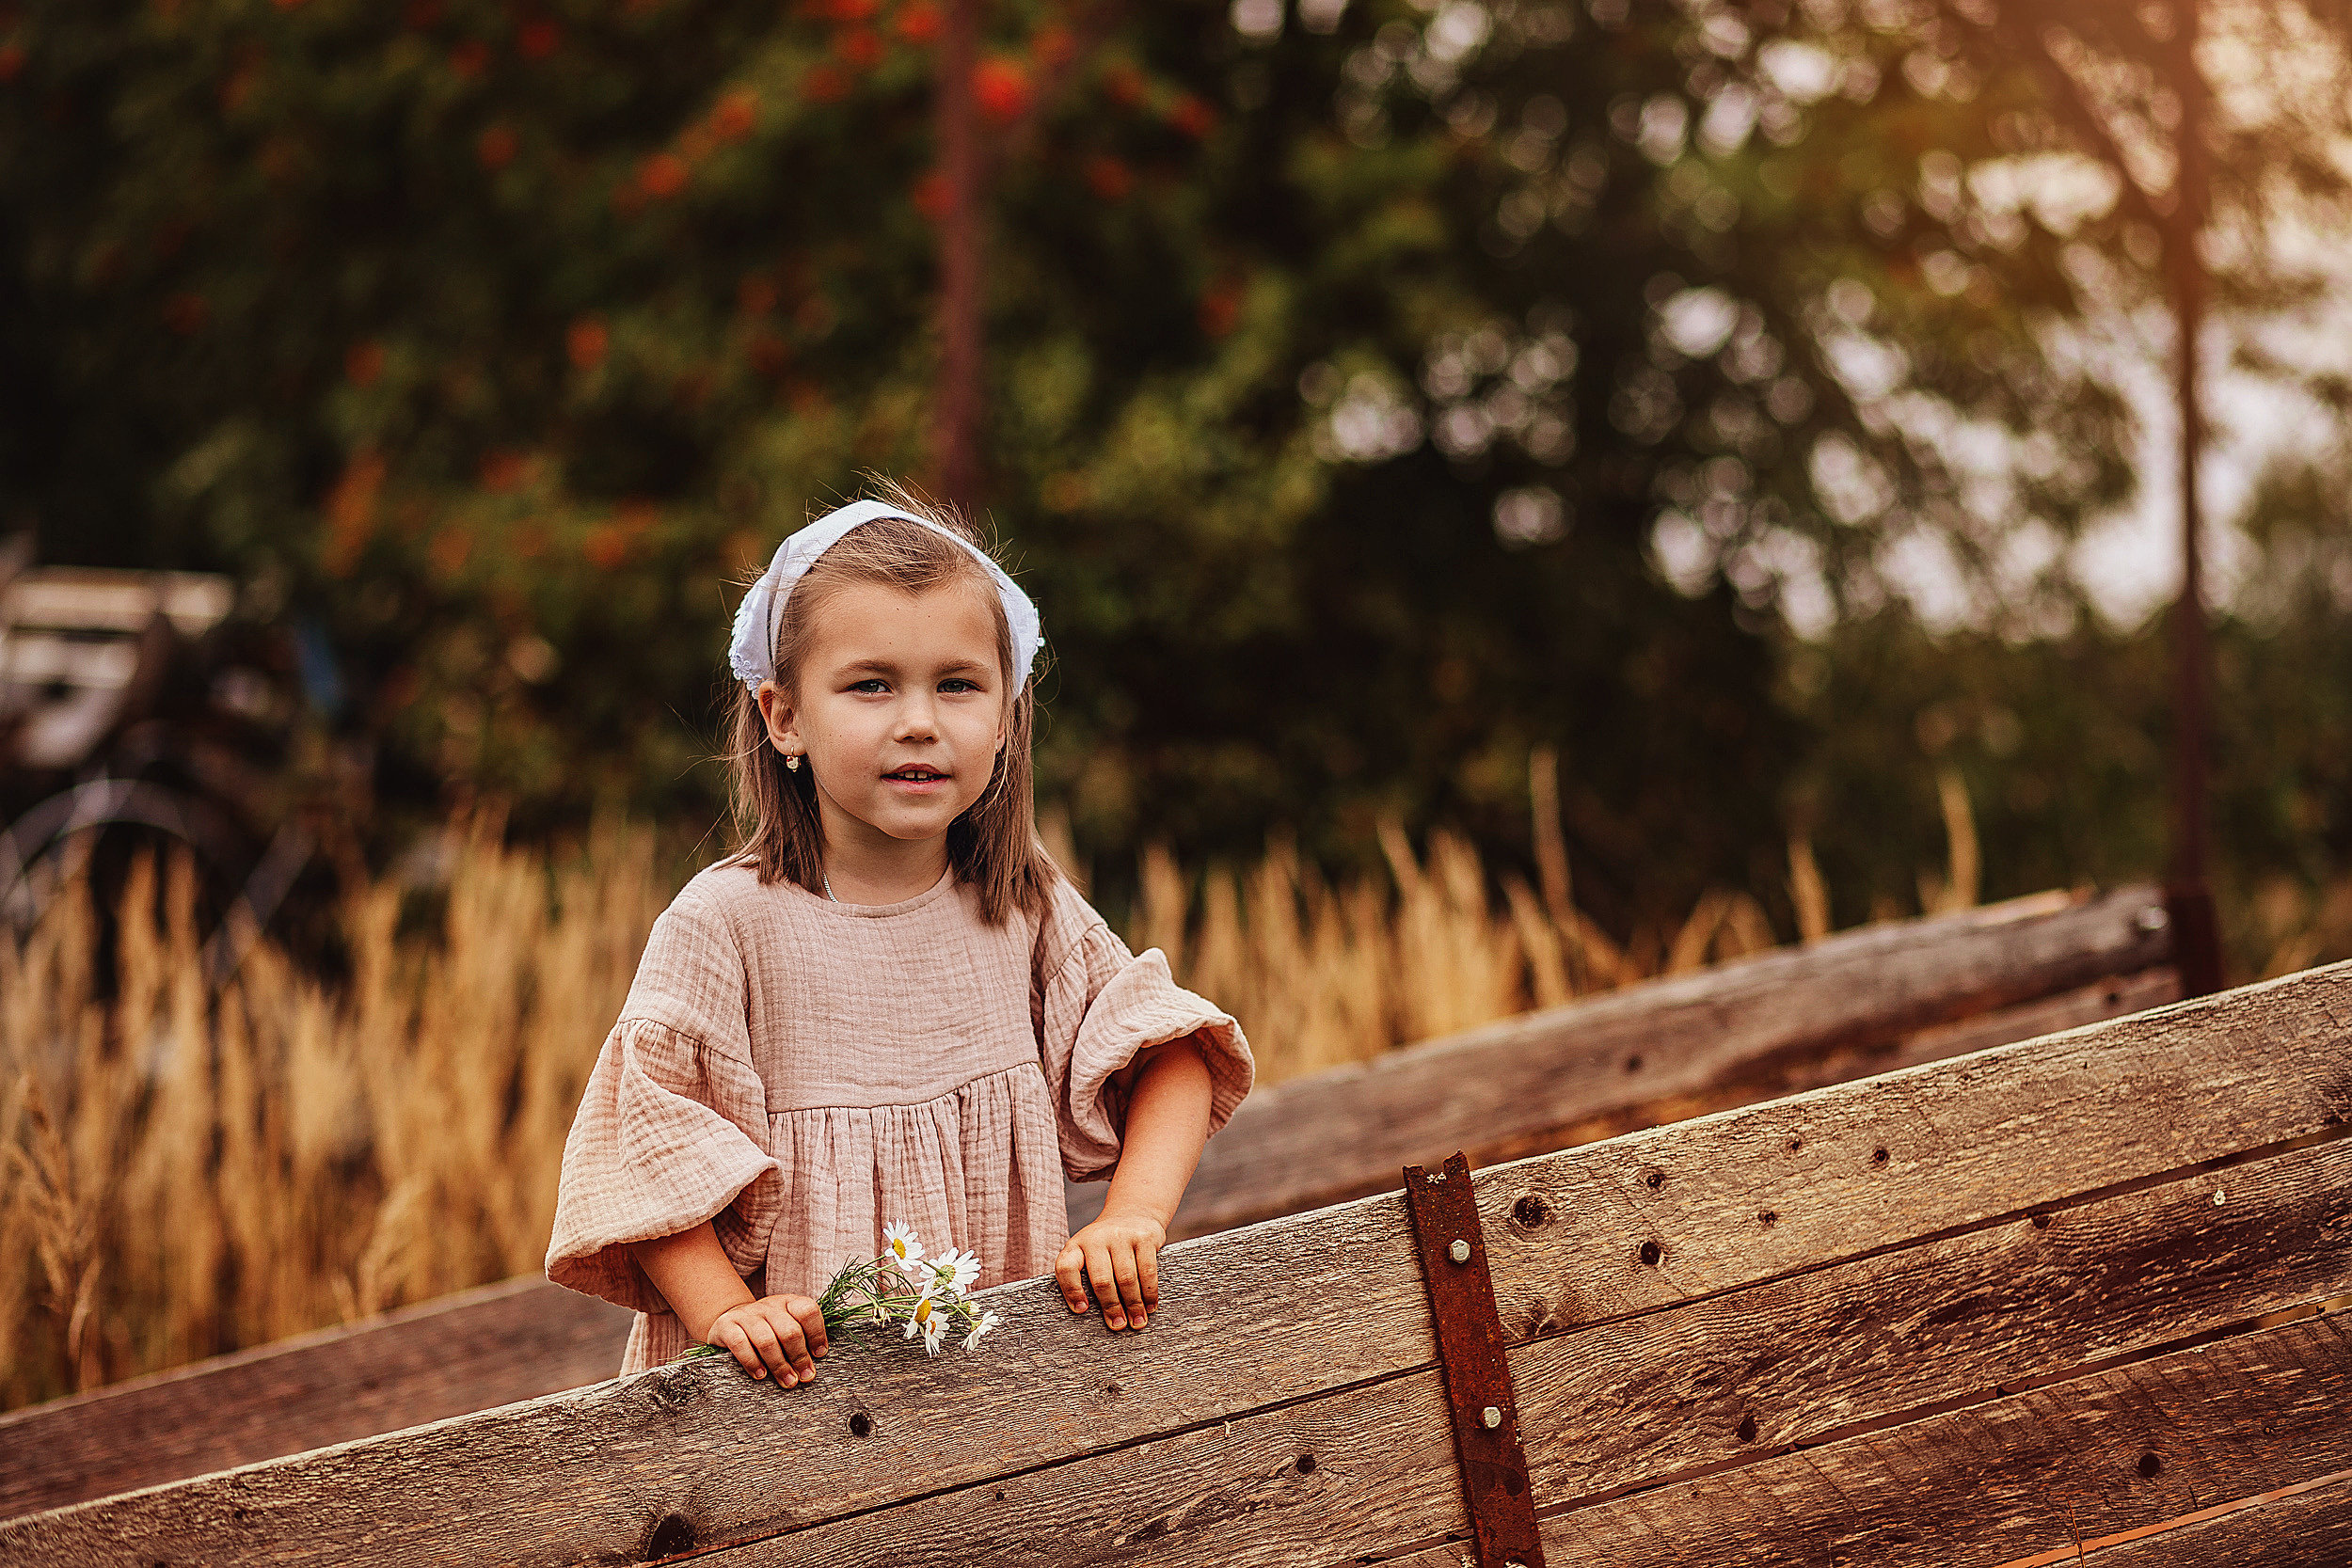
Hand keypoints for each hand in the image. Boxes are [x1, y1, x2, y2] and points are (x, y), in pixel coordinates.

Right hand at [705, 1293, 828, 1384]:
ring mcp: (746, 1314)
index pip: (807, 1310)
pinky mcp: (726, 1326)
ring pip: (766, 1341)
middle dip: (799, 1357)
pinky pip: (740, 1344)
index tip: (819, 1354)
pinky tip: (760, 1375)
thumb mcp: (786, 1326)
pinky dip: (752, 1363)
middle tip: (805, 1376)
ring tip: (787, 1381)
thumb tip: (819, 1358)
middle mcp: (768, 1305)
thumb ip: (804, 1337)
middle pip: (789, 1330)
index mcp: (788, 1303)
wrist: (729, 1322)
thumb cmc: (767, 1331)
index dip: (817, 1333)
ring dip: (779, 1365)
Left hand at [1055, 1210, 1166, 1330]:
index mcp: (1076, 1245)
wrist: (1133, 1213)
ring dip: (1133, 1304)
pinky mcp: (1144, 1237)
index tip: (1081, 1310)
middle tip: (1118, 1325)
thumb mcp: (1088, 1252)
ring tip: (1137, 1321)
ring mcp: (1121, 1236)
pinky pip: (1147, 1270)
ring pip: (1126, 1278)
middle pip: (1101, 1280)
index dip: (1071, 1291)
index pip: (1066, 1267)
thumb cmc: (1106, 1245)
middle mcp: (1096, 1238)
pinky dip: (1149, 1292)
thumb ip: (1085, 1277)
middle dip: (1111, 1307)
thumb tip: (1092, 1315)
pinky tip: (1150, 1306)